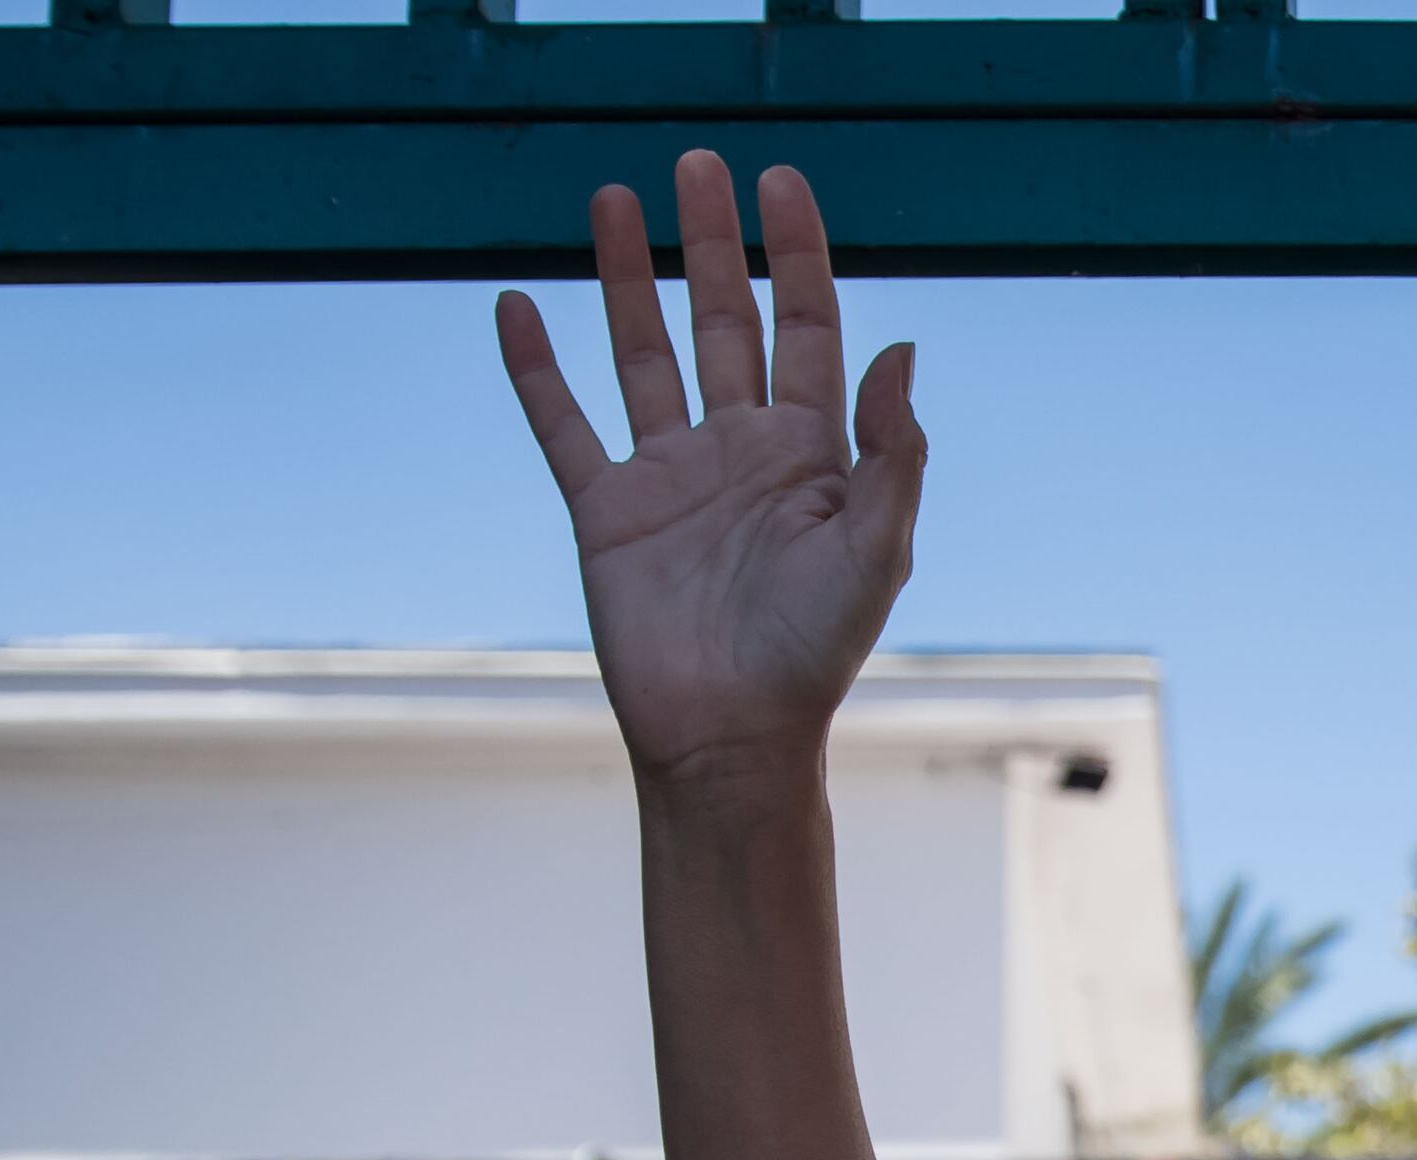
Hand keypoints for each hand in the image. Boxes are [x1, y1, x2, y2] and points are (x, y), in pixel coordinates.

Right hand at [499, 157, 923, 809]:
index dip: (796, 253)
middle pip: (723, 319)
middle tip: (698, 164)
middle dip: (712, 242)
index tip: (781, 182)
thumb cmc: (815, 656)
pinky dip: (537, 369)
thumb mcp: (874, 550)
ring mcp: (669, 476)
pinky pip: (563, 426)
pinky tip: (517, 305)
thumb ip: (889, 452)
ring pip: (643, 352)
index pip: (805, 326)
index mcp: (809, 452)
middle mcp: (738, 449)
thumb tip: (899, 346)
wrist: (733, 739)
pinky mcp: (606, 513)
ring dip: (628, 278)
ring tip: (614, 198)